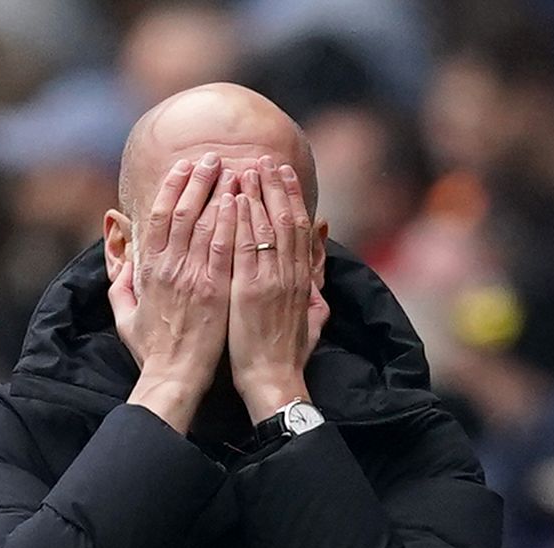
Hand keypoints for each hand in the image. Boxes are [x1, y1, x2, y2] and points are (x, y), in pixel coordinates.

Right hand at [109, 153, 237, 431]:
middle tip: (212, 158)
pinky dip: (230, 220)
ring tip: (232, 167)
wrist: (173, 377)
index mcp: (147, 270)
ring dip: (217, 191)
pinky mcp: (214, 288)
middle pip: (181, 210)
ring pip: (203, 221)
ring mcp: (191, 276)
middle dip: (196, 179)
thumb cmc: (152, 351)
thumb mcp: (125, 315)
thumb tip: (120, 262)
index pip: (157, 216)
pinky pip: (222, 245)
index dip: (171, 188)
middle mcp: (168, 266)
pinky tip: (240, 199)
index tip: (183, 168)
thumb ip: (121, 284)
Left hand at [229, 160, 329, 422]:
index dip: (292, 198)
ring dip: (257, 194)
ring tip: (247, 167)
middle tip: (265, 159)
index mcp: (302, 280)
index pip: (300, 229)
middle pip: (285, 218)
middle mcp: (289, 275)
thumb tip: (319, 271)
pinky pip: (245, 247)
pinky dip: (241, 220)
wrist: (275, 382)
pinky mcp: (249, 290)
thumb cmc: (288, 356)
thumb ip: (316, 289)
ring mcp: (270, 280)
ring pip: (267, 226)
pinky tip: (234, 199)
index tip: (282, 174)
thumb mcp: (313, 319)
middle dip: (275, 187)